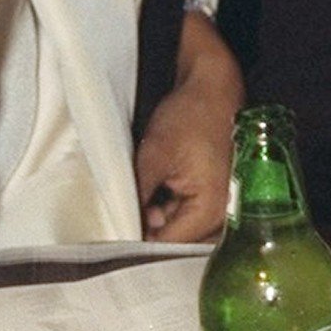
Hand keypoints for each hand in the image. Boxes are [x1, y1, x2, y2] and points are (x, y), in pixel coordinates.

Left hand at [135, 12, 242, 240]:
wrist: (213, 85)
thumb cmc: (191, 115)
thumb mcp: (155, 155)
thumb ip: (137, 197)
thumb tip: (119, 228)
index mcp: (211, 211)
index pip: (167, 244)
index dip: (136, 240)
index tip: (108, 235)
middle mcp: (221, 216)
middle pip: (174, 240)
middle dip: (145, 228)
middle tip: (117, 213)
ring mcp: (218, 206)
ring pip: (177, 226)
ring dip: (153, 216)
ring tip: (135, 196)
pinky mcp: (211, 194)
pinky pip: (184, 212)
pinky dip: (164, 205)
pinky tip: (149, 191)